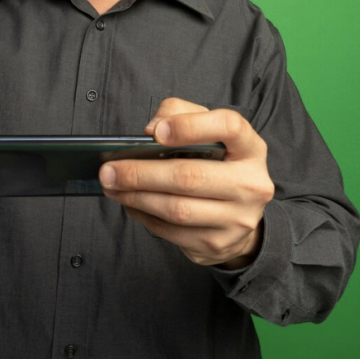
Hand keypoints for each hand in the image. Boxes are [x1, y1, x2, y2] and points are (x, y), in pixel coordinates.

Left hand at [100, 98, 274, 268]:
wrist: (241, 216)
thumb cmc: (219, 164)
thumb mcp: (208, 131)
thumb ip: (180, 114)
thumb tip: (151, 130)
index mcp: (250, 149)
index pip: (229, 127)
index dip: (191, 126)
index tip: (156, 133)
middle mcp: (250, 184)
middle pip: (190, 176)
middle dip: (142, 173)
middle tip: (109, 169)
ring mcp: (236, 219)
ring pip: (177, 209)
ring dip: (136, 197)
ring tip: (112, 186)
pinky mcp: (217, 244)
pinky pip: (171, 232)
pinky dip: (144, 216)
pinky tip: (129, 203)